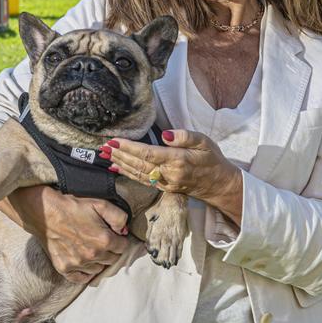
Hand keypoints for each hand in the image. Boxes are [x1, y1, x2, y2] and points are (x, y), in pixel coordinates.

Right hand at [0, 186, 132, 283]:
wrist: (46, 212)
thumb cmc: (73, 207)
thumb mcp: (100, 204)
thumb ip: (119, 217)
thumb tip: (124, 231)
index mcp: (104, 240)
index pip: (123, 247)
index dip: (120, 240)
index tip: (114, 235)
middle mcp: (92, 255)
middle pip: (112, 260)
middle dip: (111, 251)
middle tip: (102, 241)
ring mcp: (78, 264)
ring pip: (98, 269)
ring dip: (98, 261)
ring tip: (91, 249)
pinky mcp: (65, 269)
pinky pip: (81, 279)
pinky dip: (85, 273)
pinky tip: (84, 262)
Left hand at [101, 130, 243, 222]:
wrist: (218, 184)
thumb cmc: (212, 159)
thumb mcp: (204, 142)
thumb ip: (184, 136)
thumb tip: (165, 135)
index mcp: (178, 160)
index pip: (148, 153)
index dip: (129, 148)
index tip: (115, 141)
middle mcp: (169, 174)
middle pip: (138, 164)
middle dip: (119, 155)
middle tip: (103, 146)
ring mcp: (165, 183)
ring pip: (137, 173)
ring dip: (120, 164)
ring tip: (105, 155)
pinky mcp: (163, 188)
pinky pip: (141, 180)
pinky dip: (126, 174)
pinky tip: (116, 168)